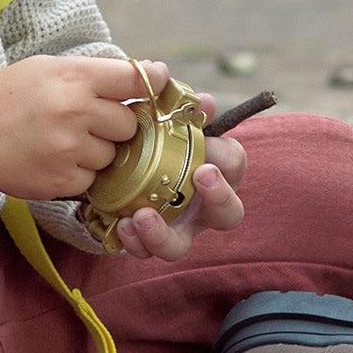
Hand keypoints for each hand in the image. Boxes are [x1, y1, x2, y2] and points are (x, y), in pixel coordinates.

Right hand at [0, 54, 149, 201]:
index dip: (151, 83)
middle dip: (115, 125)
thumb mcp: (48, 69)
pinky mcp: (61, 181)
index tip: (157, 85)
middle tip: (88, 121)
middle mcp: (74, 112)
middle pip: (129, 123)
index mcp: (72, 78)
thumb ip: (97, 72)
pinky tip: (55, 159)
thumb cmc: (8, 98)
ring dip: (98, 152)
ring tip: (65, 141)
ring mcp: (67, 149)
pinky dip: (80, 172)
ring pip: (113, 155)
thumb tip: (152, 74)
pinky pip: (93, 178)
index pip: (134, 79)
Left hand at [111, 98, 246, 260]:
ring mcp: (176, 229)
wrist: (116, 168)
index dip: (229, 161)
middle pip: (228, 215)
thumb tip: (206, 101)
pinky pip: (144, 250)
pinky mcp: (146, 242)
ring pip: (179, 246)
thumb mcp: (166, 125)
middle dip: (220, 198)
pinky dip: (134, 241)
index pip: (235, 165)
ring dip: (163, 234)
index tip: (211, 158)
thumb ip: (185, 113)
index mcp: (214, 173)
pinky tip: (123, 224)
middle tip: (202, 176)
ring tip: (142, 215)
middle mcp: (202, 207)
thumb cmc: (154, 144)